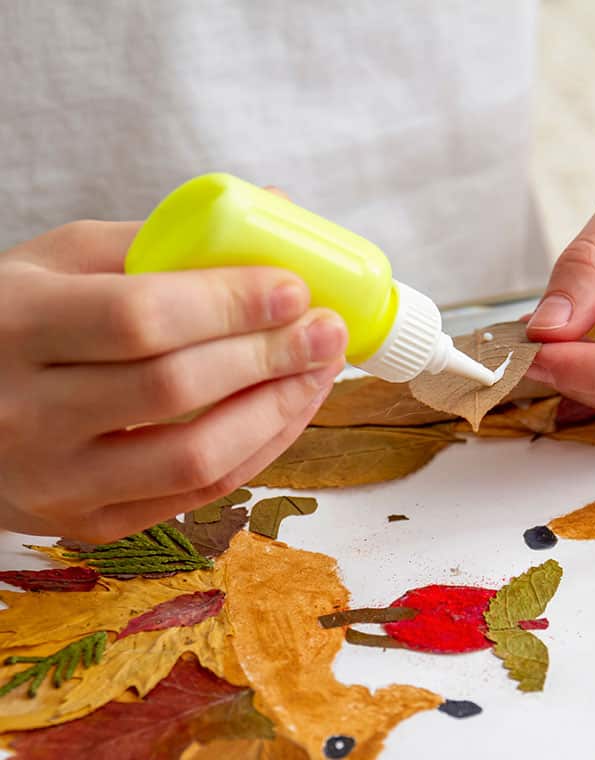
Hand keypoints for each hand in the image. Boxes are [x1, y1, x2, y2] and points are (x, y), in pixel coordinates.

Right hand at [0, 220, 346, 541]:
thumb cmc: (10, 321)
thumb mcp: (57, 261)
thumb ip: (161, 239)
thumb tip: (276, 209)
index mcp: (13, 325)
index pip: (139, 318)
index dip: (231, 303)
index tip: (295, 288)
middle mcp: (24, 412)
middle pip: (176, 388)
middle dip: (271, 356)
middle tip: (328, 329)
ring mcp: (54, 480)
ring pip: (195, 457)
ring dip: (279, 411)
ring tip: (321, 370)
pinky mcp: (85, 524)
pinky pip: (195, 496)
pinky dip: (258, 451)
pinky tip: (289, 409)